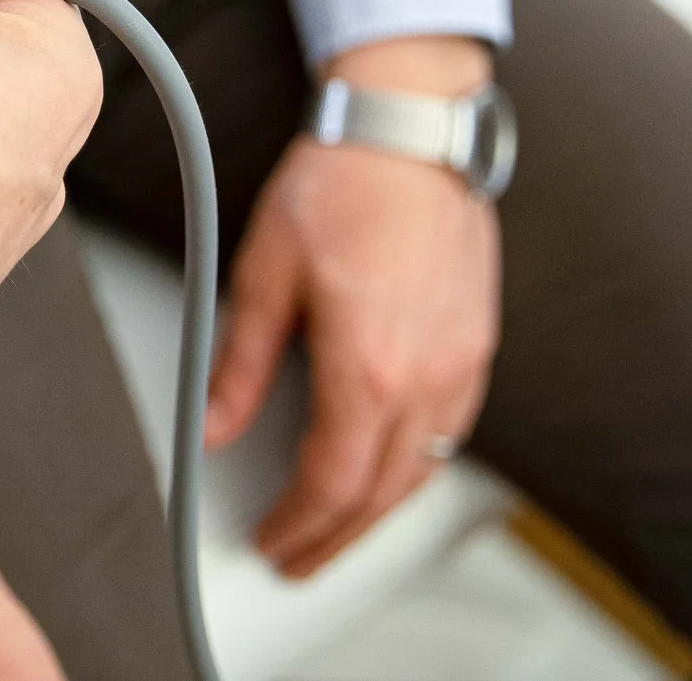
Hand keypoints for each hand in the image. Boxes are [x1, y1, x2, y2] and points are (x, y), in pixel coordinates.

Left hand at [204, 36, 500, 577]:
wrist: (408, 132)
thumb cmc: (339, 186)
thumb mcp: (263, 272)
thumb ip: (239, 362)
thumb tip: (214, 426)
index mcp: (367, 365)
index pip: (330, 480)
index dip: (297, 522)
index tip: (272, 537)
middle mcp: (426, 376)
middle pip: (380, 493)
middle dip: (334, 538)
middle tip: (298, 558)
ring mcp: (462, 364)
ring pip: (422, 472)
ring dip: (377, 512)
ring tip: (337, 530)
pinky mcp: (477, 347)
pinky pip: (450, 435)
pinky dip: (414, 468)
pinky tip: (387, 470)